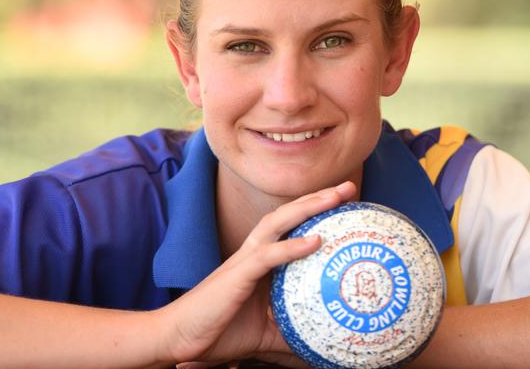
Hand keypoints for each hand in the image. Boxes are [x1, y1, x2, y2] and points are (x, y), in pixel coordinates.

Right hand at [154, 181, 355, 367]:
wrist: (181, 338)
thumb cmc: (220, 330)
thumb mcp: (268, 331)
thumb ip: (293, 330)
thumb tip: (324, 342)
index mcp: (259, 260)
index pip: (291, 227)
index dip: (316, 212)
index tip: (345, 205)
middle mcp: (253, 252)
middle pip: (288, 214)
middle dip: (318, 198)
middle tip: (348, 187)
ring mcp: (244, 260)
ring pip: (278, 223)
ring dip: (308, 207)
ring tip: (335, 197)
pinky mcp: (238, 274)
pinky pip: (269, 255)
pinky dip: (293, 245)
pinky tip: (316, 240)